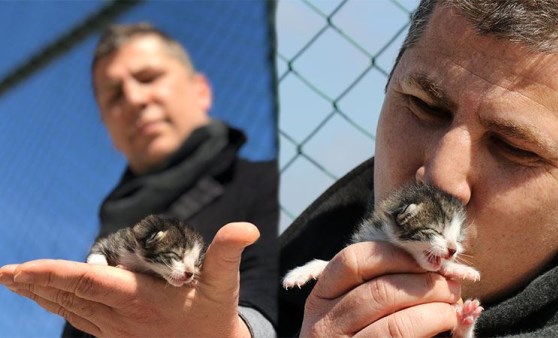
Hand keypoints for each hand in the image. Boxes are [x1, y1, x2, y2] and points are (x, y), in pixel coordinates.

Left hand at [0, 222, 258, 337]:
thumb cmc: (214, 313)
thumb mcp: (223, 281)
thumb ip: (228, 251)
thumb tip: (247, 228)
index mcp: (139, 300)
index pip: (87, 284)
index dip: (52, 275)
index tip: (21, 268)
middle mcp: (120, 317)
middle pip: (68, 297)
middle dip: (34, 284)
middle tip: (4, 273)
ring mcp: (115, 330)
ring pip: (69, 311)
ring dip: (40, 296)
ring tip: (15, 282)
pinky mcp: (116, 336)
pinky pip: (79, 320)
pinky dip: (58, 307)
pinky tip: (48, 299)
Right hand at [301, 241, 460, 336]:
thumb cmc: (356, 334)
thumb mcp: (349, 310)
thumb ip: (375, 286)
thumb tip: (428, 265)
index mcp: (319, 299)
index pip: (352, 261)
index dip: (395, 255)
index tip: (425, 260)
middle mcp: (324, 326)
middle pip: (379, 291)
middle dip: (424, 284)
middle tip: (451, 286)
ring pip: (397, 325)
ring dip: (435, 311)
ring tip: (453, 308)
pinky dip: (431, 330)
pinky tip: (446, 326)